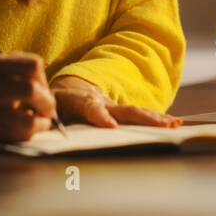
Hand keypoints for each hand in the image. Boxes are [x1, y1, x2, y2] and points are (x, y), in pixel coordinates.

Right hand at [0, 52, 56, 142]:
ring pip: (27, 122)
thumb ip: (27, 73)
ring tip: (41, 122)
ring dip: (41, 124)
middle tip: (49, 109)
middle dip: (47, 103)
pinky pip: (18, 136)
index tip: (42, 88)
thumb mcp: (4, 69)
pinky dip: (29, 134)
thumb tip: (50, 100)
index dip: (44, 79)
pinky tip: (26, 129)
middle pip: (30, 90)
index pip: (33, 65)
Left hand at [50, 75, 181, 128]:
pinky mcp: (119, 113)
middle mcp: (99, 101)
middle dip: (142, 118)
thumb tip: (43, 127)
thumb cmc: (50, 103)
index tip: (111, 127)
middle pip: (123, 110)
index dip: (100, 116)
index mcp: (76, 100)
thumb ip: (43, 119)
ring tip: (174, 125)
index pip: (90, 107)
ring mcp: (111, 107)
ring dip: (155, 119)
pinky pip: (138, 117)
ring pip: (135, 112)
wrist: (65, 88)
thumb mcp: (41, 110)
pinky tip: (174, 124)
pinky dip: (156, 120)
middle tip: (162, 126)